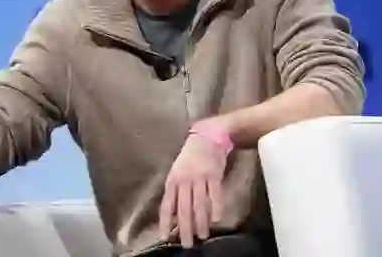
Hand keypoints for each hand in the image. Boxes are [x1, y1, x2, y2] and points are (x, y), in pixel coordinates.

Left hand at [159, 132, 227, 247]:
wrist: (207, 136)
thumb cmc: (190, 157)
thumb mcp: (178, 172)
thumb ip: (176, 192)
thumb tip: (174, 215)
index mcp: (173, 180)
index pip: (167, 204)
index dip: (165, 221)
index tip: (164, 236)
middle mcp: (184, 180)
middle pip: (184, 208)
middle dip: (185, 228)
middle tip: (187, 244)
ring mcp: (199, 177)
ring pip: (200, 204)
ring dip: (201, 222)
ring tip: (202, 236)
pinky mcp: (214, 174)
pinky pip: (215, 194)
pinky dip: (216, 207)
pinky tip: (216, 219)